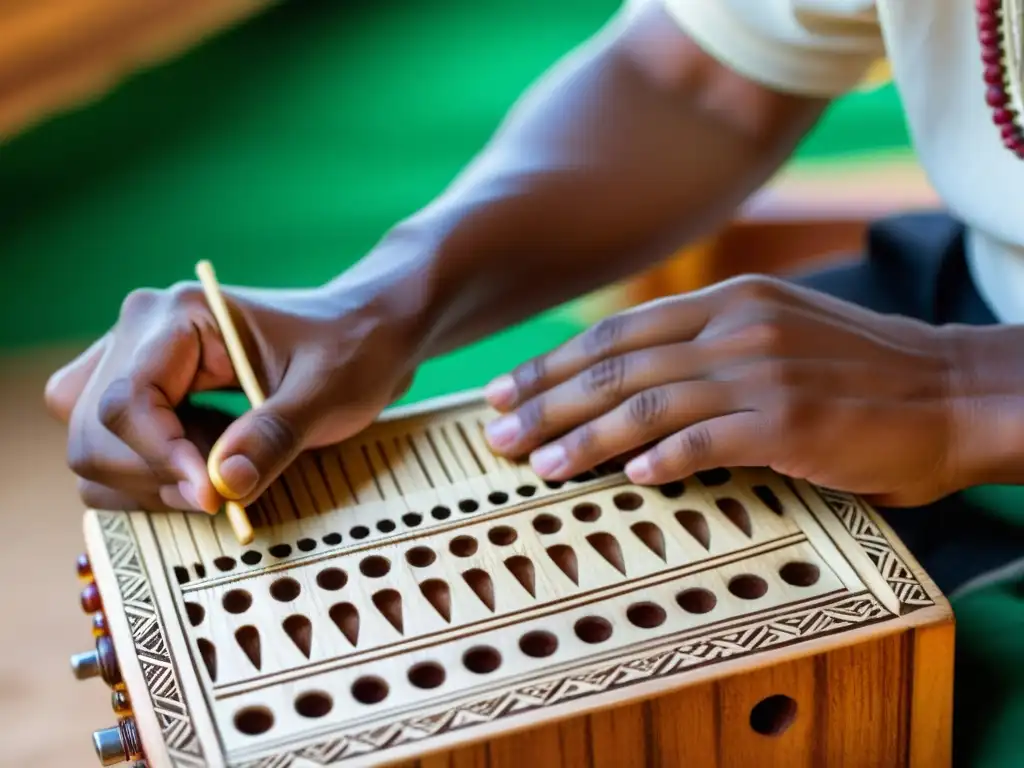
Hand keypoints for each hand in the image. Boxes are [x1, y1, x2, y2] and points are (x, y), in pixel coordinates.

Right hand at [45, 282, 414, 512]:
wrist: (364, 335)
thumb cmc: (352, 350)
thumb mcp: (328, 393)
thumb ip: (275, 436)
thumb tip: (224, 485)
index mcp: (177, 316)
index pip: (128, 403)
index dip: (163, 460)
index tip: (215, 497)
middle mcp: (138, 334)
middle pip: (95, 433)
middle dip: (156, 476)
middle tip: (227, 489)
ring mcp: (131, 365)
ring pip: (93, 449)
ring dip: (151, 483)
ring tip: (226, 468)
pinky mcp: (140, 396)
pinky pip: (111, 453)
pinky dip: (152, 479)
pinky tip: (211, 464)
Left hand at [482, 275, 961, 506]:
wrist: (953, 392)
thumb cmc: (860, 375)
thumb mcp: (776, 337)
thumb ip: (708, 349)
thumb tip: (634, 382)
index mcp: (727, 302)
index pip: (617, 333)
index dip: (553, 364)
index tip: (506, 391)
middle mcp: (735, 327)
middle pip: (616, 366)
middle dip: (546, 401)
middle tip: (496, 434)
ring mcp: (762, 371)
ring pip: (647, 404)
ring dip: (584, 438)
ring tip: (539, 468)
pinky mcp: (792, 419)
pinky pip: (707, 440)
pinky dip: (661, 458)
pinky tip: (626, 479)